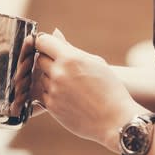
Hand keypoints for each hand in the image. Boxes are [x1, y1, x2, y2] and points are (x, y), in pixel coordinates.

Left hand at [33, 29, 145, 151]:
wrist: (115, 121)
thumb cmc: (109, 89)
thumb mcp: (95, 62)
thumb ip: (70, 48)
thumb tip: (54, 33)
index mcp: (70, 58)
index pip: (43, 41)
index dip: (45, 42)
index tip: (49, 46)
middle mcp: (58, 73)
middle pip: (39, 59)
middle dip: (49, 60)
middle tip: (65, 68)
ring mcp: (53, 90)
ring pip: (42, 78)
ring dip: (51, 78)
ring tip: (72, 86)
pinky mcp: (51, 106)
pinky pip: (44, 94)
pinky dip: (53, 94)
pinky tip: (70, 98)